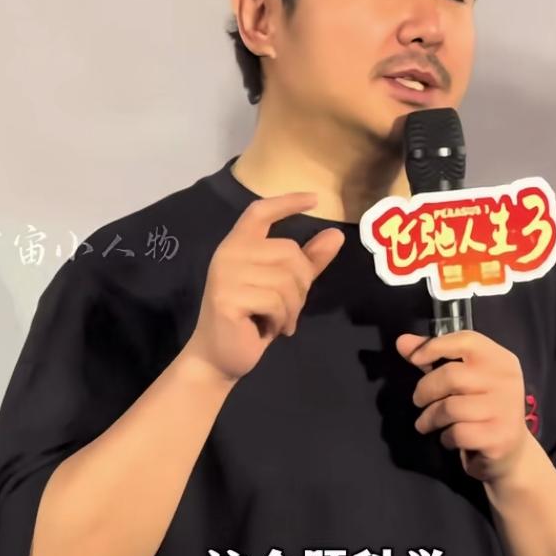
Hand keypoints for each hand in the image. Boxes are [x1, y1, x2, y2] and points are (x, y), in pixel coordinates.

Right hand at [185, 193, 344, 384]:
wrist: (219, 357)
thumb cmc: (251, 320)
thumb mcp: (283, 287)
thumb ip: (307, 261)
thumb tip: (336, 235)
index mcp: (238, 245)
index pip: (261, 212)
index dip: (287, 201)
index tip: (315, 198)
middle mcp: (228, 253)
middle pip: (289, 252)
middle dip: (301, 284)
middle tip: (288, 308)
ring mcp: (225, 275)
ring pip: (286, 280)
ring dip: (292, 308)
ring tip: (277, 320)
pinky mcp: (227, 298)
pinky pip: (276, 301)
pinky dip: (281, 320)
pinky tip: (268, 329)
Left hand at [395, 330, 531, 484]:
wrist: (511, 452)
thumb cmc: (481, 409)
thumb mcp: (462, 379)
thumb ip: (435, 357)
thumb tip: (402, 342)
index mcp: (500, 360)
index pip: (466, 340)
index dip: (436, 346)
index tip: (415, 359)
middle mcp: (506, 380)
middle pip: (451, 376)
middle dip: (425, 390)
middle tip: (419, 401)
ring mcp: (505, 409)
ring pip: (450, 408)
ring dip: (430, 418)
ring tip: (426, 424)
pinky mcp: (500, 436)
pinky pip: (458, 433)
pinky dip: (446, 438)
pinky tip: (449, 439)